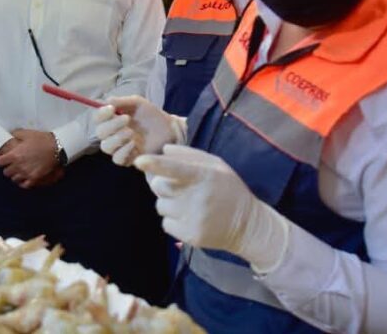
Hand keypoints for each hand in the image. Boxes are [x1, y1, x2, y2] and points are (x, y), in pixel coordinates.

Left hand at [0, 130, 60, 188]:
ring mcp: (26, 173)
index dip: (0, 160)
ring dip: (15, 175)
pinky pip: (24, 185)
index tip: (2, 159)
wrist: (57, 148)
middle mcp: (18, 166)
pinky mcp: (34, 178)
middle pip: (6, 172)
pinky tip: (24, 178)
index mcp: (14, 155)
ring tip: (19, 171)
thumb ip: (16, 134)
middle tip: (12, 164)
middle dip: (8, 168)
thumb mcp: (27, 133)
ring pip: (14, 179)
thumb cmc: (42, 140)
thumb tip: (11, 134)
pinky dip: (23, 182)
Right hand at [93, 95, 184, 165]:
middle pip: (100, 133)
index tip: (111, 109)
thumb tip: (105, 102)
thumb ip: (121, 102)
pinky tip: (134, 145)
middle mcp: (113, 134)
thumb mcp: (138, 103)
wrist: (170, 129)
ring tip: (131, 133)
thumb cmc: (152, 115)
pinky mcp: (128, 159)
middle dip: (111, 125)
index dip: (101, 114)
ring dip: (117, 139)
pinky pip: (117, 159)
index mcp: (113, 119)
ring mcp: (120, 147)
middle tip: (127, 119)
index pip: (98, 118)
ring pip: (106, 147)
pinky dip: (123, 151)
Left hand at [135, 145, 287, 268]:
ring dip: (169, 204)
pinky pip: (166, 224)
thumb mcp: (216, 166)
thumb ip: (189, 155)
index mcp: (204, 175)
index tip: (139, 161)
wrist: (248, 224)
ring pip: (160, 206)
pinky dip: (173, 220)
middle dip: (163, 185)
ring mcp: (194, 218)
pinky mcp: (191, 235)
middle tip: (180, 188)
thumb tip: (164, 150)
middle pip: (159, 187)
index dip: (155, 164)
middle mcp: (198, 197)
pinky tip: (190, 218)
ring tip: (189, 204)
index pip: (175, 168)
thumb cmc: (228, 189)